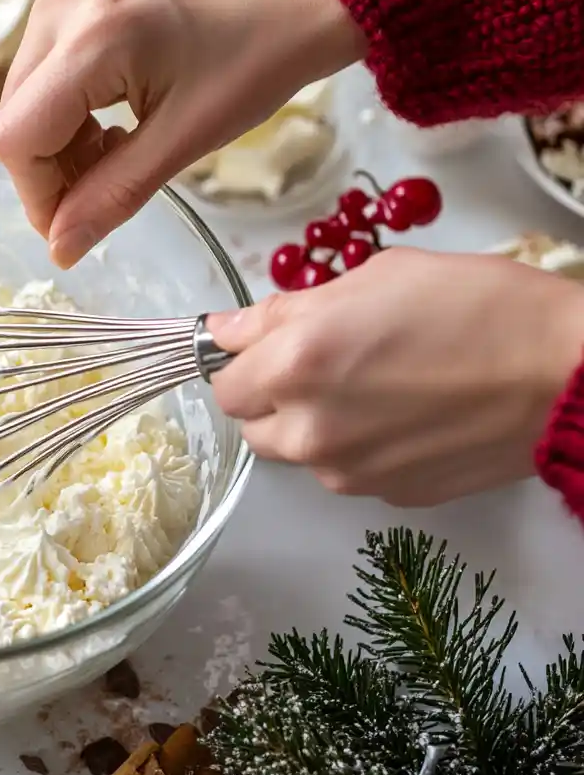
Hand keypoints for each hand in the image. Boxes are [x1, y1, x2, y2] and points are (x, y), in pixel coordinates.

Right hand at [0, 0, 363, 266]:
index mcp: (95, 35)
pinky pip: (43, 71)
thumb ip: (112, 196)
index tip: (73, 226)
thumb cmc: (257, 62)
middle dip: (50, 171)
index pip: (17, 136)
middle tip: (102, 192)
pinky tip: (109, 121)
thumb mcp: (185, 141)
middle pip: (15, 118)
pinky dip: (67, 111)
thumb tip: (60, 248)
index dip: (38, 194)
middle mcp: (64, 1)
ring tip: (115, 151)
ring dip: (58, 143)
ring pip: (24, 99)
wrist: (294, 2)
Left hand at [206, 249, 583, 506]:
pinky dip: (357, 448)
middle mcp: (310, 429)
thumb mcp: (374, 278)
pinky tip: (405, 416)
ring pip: (297, 454)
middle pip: (252, 426)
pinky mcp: (388, 495)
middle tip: (320, 364)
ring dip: (311, 425)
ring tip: (371, 388)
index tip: (265, 346)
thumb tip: (227, 329)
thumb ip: (285, 310)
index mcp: (296, 365)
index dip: (242, 361)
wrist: (566, 374)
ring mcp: (348, 471)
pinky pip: (347, 472)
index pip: (224, 382)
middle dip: (271, 397)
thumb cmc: (479, 307)